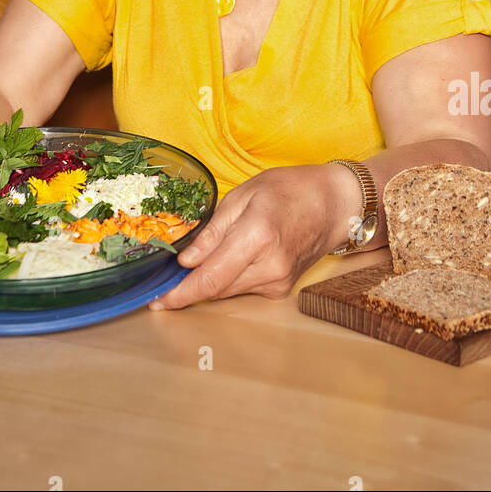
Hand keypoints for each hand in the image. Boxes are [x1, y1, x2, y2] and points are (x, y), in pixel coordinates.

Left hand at [148, 164, 355, 310]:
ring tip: (204, 256)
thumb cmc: (289, 190)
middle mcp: (270, 266)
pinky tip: (232, 257)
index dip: (180, 294)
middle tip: (167, 276)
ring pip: (228, 291)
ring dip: (210, 279)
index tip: (156, 301)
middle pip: (216, 289)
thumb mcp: (243, 195)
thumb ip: (213, 231)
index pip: (210, 278)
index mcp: (258, 236)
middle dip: (189, 286)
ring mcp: (279, 281)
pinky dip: (229, 277)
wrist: (334, 205)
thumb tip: (186, 261)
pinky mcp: (282, 289)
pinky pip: (244, 288)